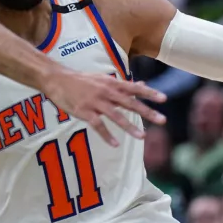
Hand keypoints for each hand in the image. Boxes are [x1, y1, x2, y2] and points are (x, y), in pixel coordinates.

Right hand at [42, 68, 166, 146]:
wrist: (58, 79)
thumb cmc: (82, 80)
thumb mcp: (103, 79)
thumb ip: (123, 85)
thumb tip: (143, 84)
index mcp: (112, 84)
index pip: (134, 88)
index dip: (149, 93)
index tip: (164, 99)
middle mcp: (106, 92)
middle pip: (130, 103)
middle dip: (147, 111)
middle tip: (162, 120)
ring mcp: (95, 102)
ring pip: (116, 116)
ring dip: (130, 126)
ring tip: (142, 136)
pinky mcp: (84, 112)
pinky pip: (98, 125)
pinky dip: (107, 135)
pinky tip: (116, 144)